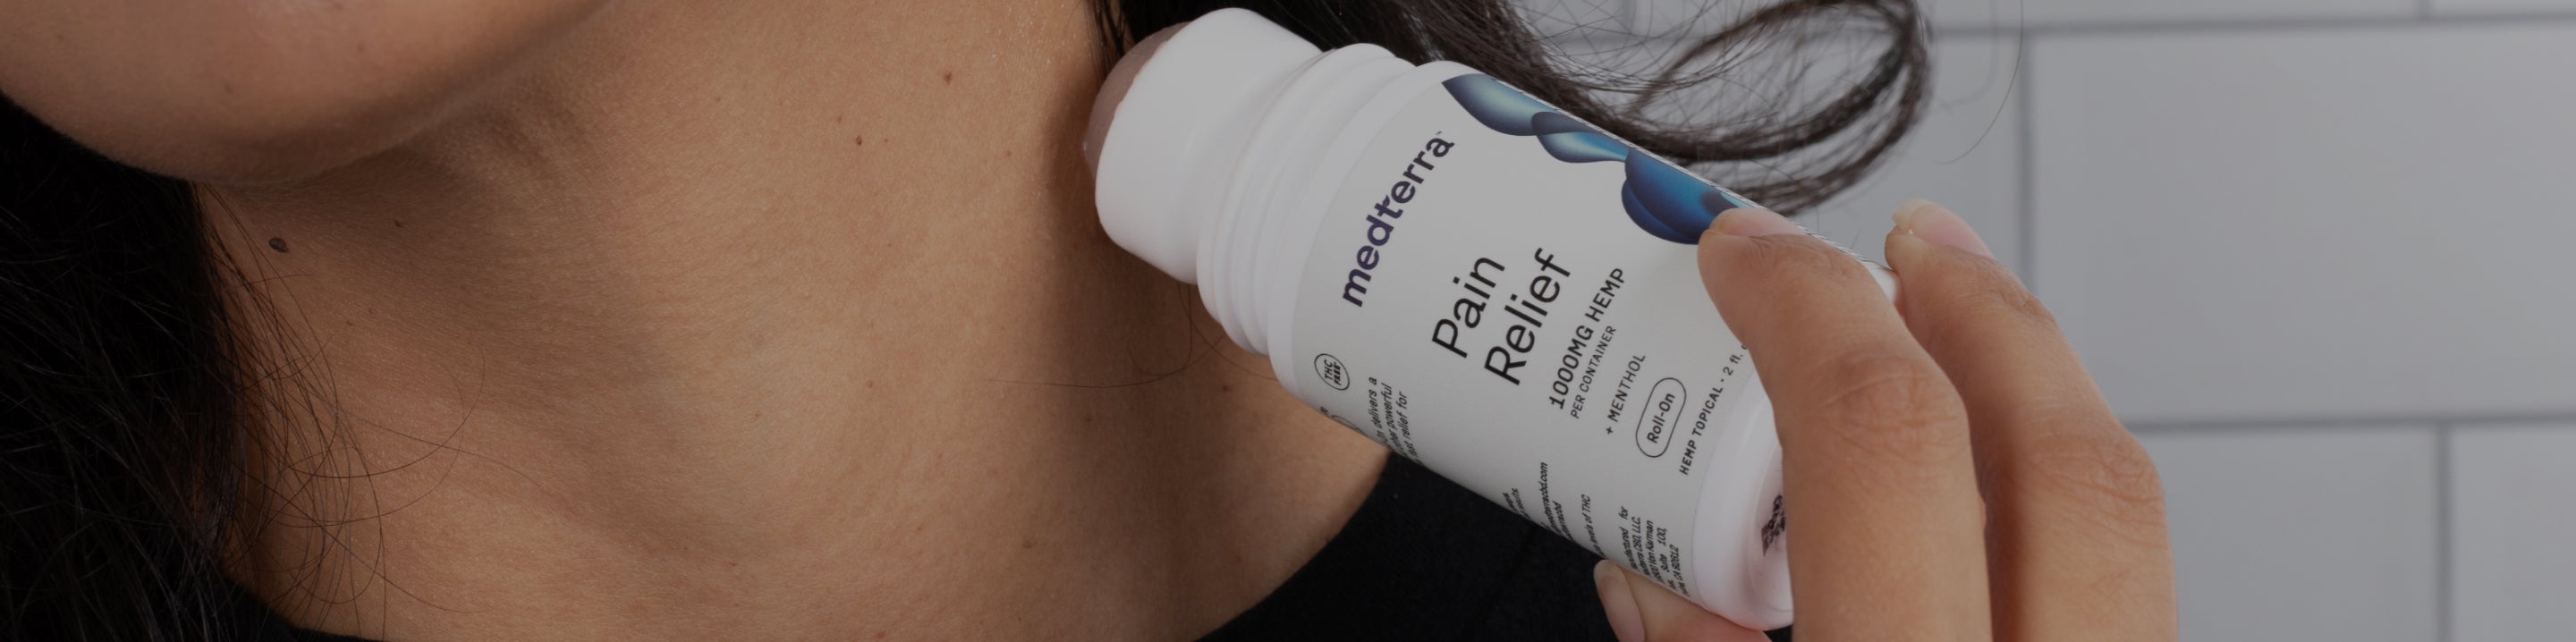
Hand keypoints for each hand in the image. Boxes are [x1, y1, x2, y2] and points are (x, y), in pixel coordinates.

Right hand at [1592, 201, 2177, 641]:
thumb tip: (1656, 584)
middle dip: (1989, 316)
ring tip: (1959, 351)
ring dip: (2039, 413)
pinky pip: (2125, 600)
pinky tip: (1994, 510)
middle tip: (1911, 244)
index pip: (1886, 450)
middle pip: (2069, 463)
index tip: (1752, 258)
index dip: (1817, 316)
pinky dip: (2056, 525)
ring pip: (2127, 533)